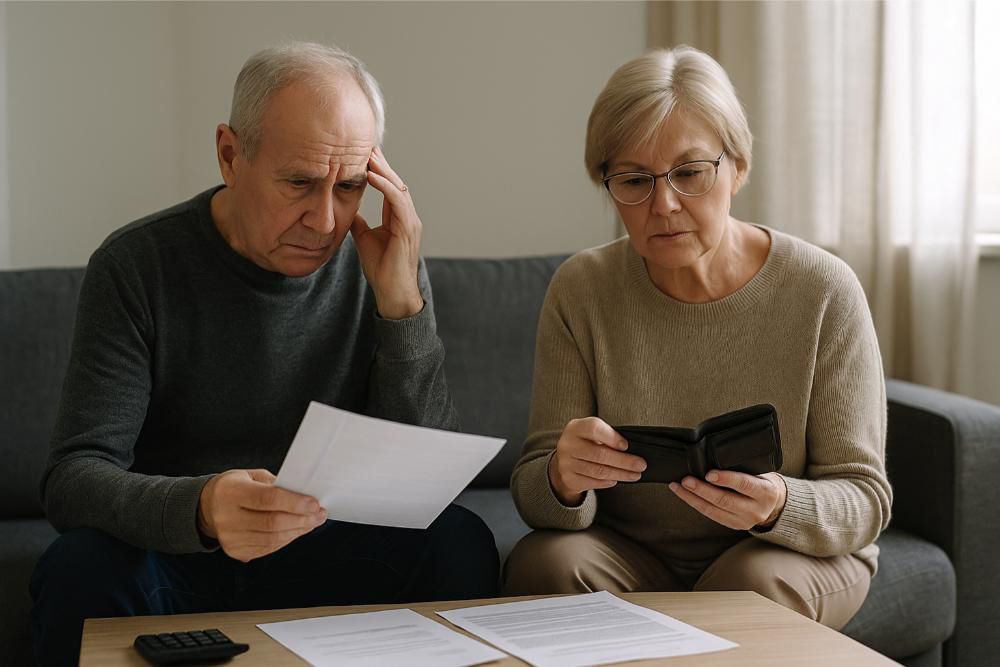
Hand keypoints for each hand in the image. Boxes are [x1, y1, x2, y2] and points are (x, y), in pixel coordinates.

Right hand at [197, 469, 326, 561]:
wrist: (208, 507)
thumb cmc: (236, 487)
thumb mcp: (252, 476)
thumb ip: (276, 485)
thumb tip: (304, 495)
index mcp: (231, 492)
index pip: (267, 499)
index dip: (294, 503)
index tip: (314, 503)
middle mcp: (226, 517)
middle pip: (272, 522)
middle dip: (301, 519)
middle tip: (319, 514)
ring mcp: (230, 538)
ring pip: (272, 539)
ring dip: (298, 531)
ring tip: (312, 522)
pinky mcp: (235, 551)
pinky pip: (267, 548)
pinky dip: (286, 539)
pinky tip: (297, 530)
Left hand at [350, 146, 423, 319]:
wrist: (392, 292)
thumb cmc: (382, 269)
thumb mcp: (364, 238)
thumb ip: (359, 221)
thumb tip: (345, 207)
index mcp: (399, 218)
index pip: (390, 188)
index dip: (379, 171)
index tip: (365, 155)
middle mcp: (408, 217)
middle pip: (396, 183)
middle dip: (382, 165)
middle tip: (368, 147)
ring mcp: (410, 222)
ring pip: (399, 188)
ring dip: (383, 171)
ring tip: (369, 157)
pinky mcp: (408, 229)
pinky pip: (398, 201)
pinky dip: (385, 187)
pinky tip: (372, 176)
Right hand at [547, 417, 646, 505]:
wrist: (564, 458)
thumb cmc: (585, 442)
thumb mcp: (592, 432)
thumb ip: (607, 436)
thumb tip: (629, 450)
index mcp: (575, 427)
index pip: (594, 429)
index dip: (612, 437)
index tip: (626, 446)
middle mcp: (568, 444)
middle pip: (600, 454)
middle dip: (624, 461)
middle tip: (640, 465)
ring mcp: (566, 463)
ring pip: (598, 471)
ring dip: (620, 474)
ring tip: (635, 475)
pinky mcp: (569, 479)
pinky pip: (592, 482)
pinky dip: (607, 482)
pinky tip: (616, 480)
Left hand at [669, 470, 786, 530]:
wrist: (775, 505)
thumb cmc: (763, 482)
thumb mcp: (761, 473)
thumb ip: (743, 469)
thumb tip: (715, 458)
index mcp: (766, 492)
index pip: (744, 484)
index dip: (726, 479)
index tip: (709, 473)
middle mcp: (756, 509)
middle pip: (725, 500)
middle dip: (702, 490)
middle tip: (686, 480)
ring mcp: (745, 521)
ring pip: (714, 510)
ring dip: (693, 498)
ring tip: (678, 486)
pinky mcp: (734, 525)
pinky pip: (712, 515)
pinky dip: (696, 504)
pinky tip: (685, 495)